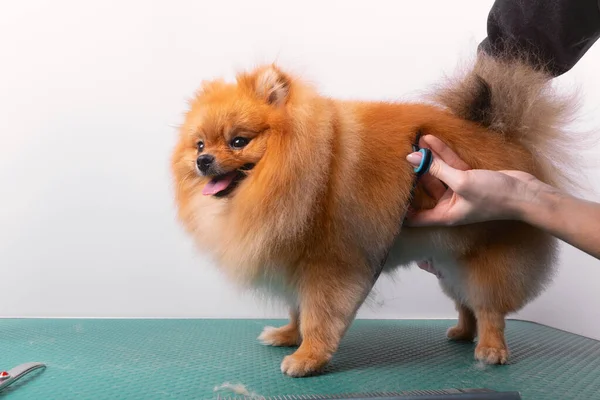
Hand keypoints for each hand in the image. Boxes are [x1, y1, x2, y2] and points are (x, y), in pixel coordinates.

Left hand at [405, 135, 548, 226]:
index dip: (400, 210)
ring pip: (436, 173)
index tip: (386, 196)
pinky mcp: (468, 178)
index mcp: (444, 216)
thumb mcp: (461, 182)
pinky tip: (430, 140)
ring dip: (426, 158)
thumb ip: (436, 169)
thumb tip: (413, 157)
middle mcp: (449, 205)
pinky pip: (450, 165)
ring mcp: (458, 191)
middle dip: (413, 173)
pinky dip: (441, 154)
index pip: (415, 217)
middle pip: (424, 190)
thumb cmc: (494, 197)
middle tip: (399, 156)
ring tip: (412, 142)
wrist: (525, 194)